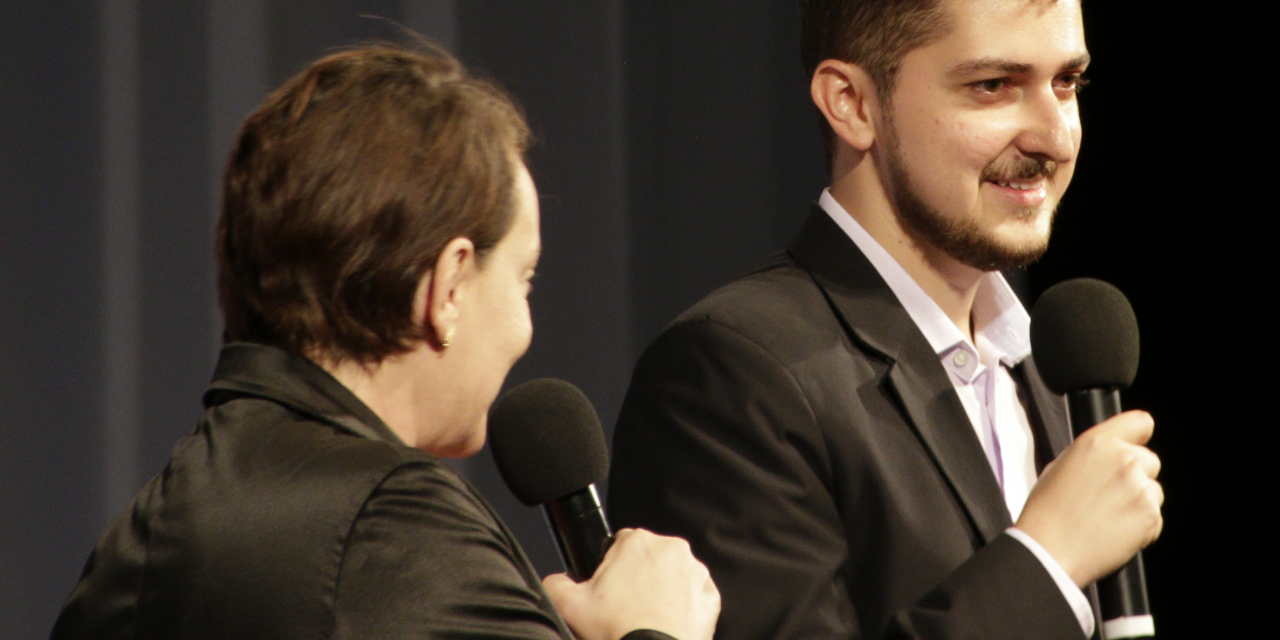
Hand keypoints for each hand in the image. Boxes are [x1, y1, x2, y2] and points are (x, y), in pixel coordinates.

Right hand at [542, 528, 719, 639]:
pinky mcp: (710, 596)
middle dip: (638, 579)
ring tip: (645, 620)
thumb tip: (555, 581)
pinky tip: (665, 625)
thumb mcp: (569, 605)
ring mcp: (695, 572)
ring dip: (661, 592)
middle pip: (648, 559)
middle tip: (625, 609)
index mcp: (637, 542)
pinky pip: (693, 597)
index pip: (620, 544)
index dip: (611, 569)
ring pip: (672, 577)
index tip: (610, 591)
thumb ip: (555, 584)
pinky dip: (682, 609)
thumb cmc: (618, 631)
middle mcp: (670, 549)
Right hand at [1016, 410, 1163, 586]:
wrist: (1049, 549)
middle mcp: (1124, 460)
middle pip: (1150, 460)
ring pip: (1155, 490)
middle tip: (1111, 495)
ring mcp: (1140, 489)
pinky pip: (1155, 516)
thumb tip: (1108, 457)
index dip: (1137, 437)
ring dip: (1139, 501)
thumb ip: (1093, 455)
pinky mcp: (1150, 516)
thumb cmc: (1047, 511)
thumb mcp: (1060, 466)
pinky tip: (1115, 531)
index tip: (1134, 447)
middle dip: (1137, 475)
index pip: (1141, 422)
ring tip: (1109, 516)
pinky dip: (1141, 526)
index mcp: (1098, 443)